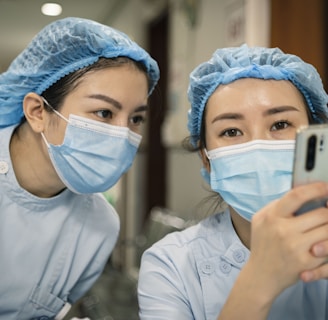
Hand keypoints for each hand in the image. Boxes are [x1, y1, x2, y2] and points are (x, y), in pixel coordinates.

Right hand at [248, 182, 327, 297]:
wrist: (261, 274)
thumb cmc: (262, 244)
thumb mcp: (260, 219)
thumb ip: (276, 205)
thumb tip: (300, 191)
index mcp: (272, 217)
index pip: (297, 195)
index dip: (315, 188)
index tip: (325, 187)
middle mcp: (283, 231)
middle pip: (321, 213)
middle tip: (327, 213)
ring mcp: (296, 247)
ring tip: (322, 228)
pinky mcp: (307, 262)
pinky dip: (327, 243)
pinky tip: (321, 243)